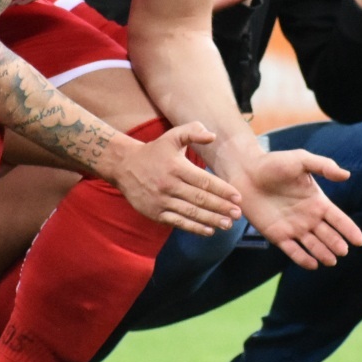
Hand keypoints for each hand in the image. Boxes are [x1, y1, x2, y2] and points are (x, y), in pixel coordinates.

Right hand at [111, 122, 242, 234]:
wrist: (124, 166)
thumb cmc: (154, 151)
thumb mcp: (172, 136)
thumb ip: (192, 131)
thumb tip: (212, 136)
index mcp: (176, 167)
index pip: (204, 181)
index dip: (223, 190)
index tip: (238, 197)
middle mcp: (169, 185)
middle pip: (200, 199)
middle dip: (221, 207)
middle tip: (238, 214)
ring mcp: (161, 201)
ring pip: (190, 212)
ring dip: (211, 220)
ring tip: (227, 224)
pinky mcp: (155, 213)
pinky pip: (177, 222)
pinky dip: (194, 227)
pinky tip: (209, 230)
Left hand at [232, 150, 361, 268]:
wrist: (246, 171)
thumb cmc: (274, 163)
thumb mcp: (301, 160)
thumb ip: (323, 166)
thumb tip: (346, 175)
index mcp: (317, 201)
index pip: (338, 219)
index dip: (349, 229)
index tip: (359, 241)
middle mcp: (308, 217)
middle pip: (327, 235)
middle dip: (336, 244)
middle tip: (343, 251)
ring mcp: (293, 227)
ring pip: (313, 245)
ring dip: (323, 253)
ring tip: (331, 260)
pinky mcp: (277, 235)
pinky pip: (292, 250)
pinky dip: (303, 258)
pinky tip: (313, 264)